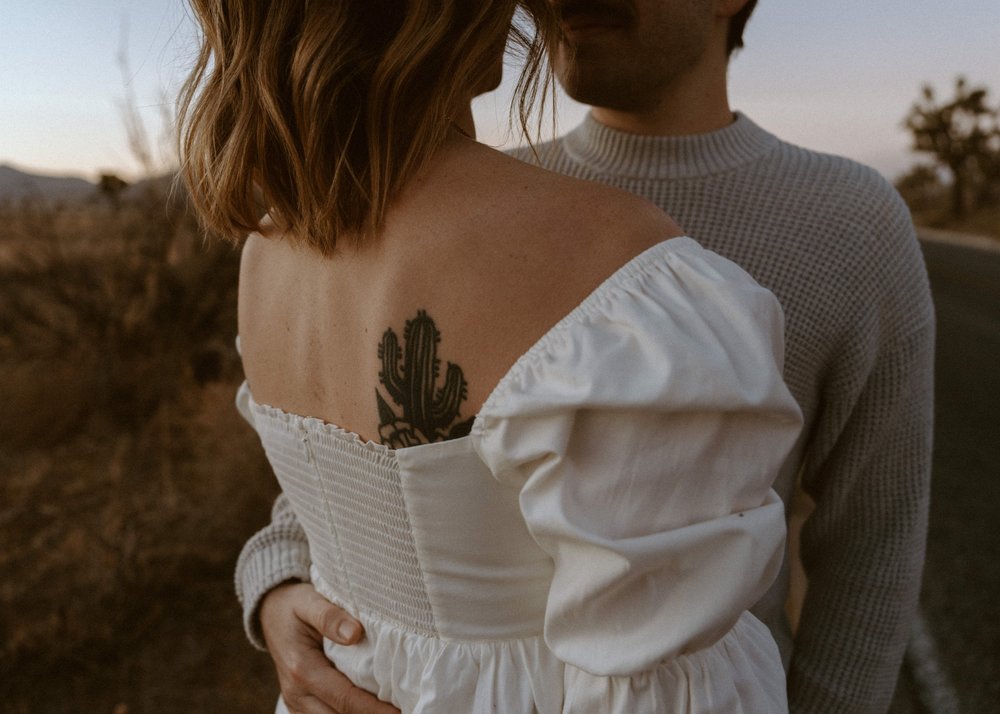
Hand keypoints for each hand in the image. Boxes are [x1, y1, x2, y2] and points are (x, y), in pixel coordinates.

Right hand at [260, 582, 400, 713]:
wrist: (270, 613)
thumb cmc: (294, 606)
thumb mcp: (308, 601)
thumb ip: (329, 616)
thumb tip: (354, 633)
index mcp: (302, 669)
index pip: (345, 699)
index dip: (375, 710)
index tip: (402, 712)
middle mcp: (297, 693)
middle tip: (406, 712)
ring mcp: (297, 703)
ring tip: (393, 710)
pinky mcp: (301, 706)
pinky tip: (372, 708)